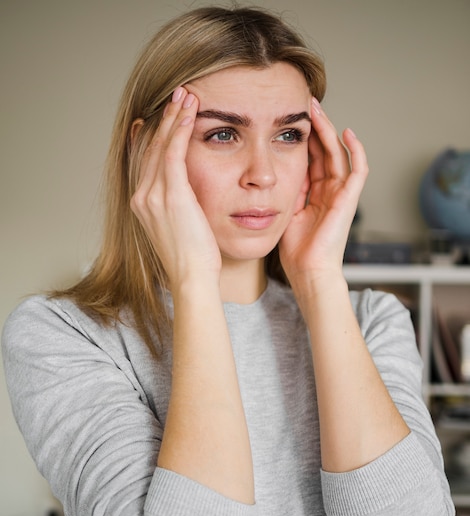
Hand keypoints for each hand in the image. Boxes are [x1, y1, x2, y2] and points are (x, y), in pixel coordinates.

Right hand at [130, 87, 221, 291]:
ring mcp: (153, 196)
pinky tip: (189, 113)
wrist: (191, 278)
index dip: (157, 135)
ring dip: (174, 117)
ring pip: (162, 146)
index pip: (147, 161)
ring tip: (186, 95)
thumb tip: (188, 199)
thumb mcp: (180, 229)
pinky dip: (181, 130)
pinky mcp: (171, 196)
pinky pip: (174, 154)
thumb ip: (178, 208)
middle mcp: (142, 197)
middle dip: (165, 119)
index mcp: (143, 205)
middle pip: (152, 148)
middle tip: (178, 94)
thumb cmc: (192, 260)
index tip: (164, 116)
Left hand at [279, 98, 367, 288]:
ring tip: (317, 109)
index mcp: (313, 194)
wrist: (308, 271)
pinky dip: (356, 150)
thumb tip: (270, 171)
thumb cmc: (295, 251)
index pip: (310, 158)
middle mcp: (329, 191)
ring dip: (329, 131)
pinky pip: (358, 170)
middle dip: (315, 127)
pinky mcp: (349, 200)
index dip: (302, 138)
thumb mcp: (283, 212)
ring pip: (338, 154)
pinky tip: (346, 132)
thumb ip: (284, 190)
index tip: (289, 119)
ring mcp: (341, 194)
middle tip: (304, 104)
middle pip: (324, 151)